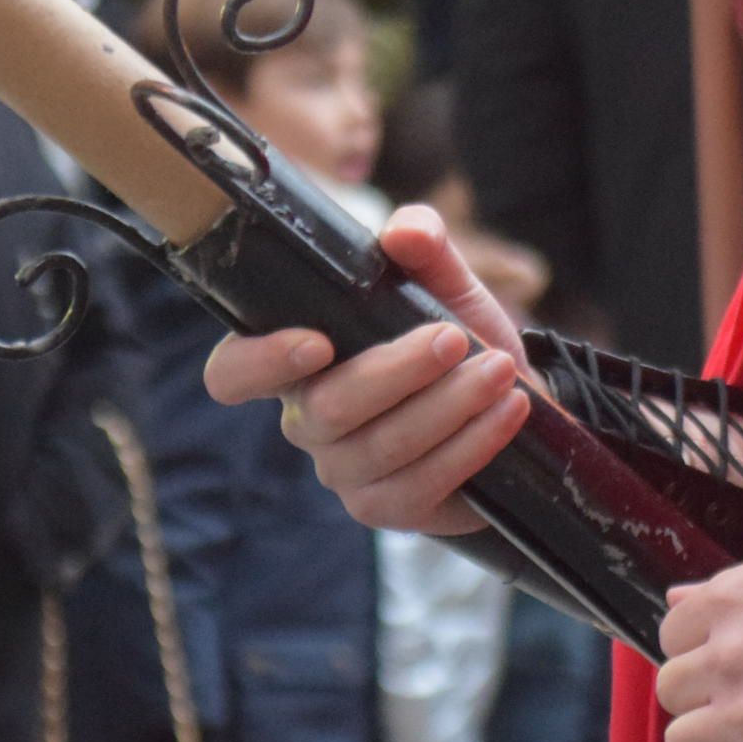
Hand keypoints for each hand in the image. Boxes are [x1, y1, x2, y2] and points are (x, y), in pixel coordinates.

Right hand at [202, 205, 530, 535]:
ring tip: (499, 370)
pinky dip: (472, 444)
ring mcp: (344, 472)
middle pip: (328, 408)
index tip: (317, 341)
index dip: (258, 362)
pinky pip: (423, 484)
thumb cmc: (455, 336)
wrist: (510, 399)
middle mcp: (307, 420)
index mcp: (296, 359)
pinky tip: (507, 410)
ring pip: (383, 446)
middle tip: (454, 339)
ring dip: (449, 406)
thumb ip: (423, 245)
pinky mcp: (388, 509)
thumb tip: (405, 232)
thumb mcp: (444, 281)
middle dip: (397, 371)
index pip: (232, 373)